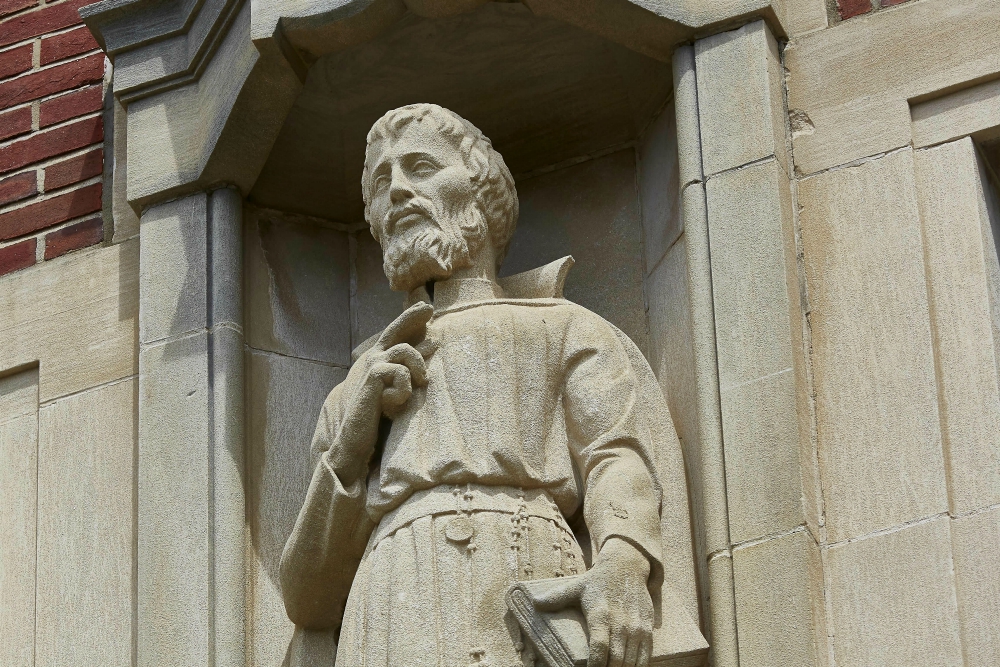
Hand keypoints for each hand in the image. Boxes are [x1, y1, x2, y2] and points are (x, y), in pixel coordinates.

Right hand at [327, 302, 433, 482]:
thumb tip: (433, 345)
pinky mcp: (373, 375)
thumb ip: (409, 369)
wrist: (355, 437)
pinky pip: (401, 372)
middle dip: (411, 316)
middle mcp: (373, 358)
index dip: (409, 320)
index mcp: (377, 360)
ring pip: (404, 350)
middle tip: (428, 306)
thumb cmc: (377, 417)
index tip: (426, 308)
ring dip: (417, 367)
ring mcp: (371, 364)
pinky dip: (404, 389)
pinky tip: (392, 402)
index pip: (395, 335)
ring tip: (419, 383)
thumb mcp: (396, 390)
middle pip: (395, 329)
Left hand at [534, 538, 652, 666]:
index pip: (599, 648)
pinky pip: (645, 656)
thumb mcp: (576, 587)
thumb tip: (534, 603)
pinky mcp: (647, 629)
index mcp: (600, 615)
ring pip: (631, 661)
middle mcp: (620, 623)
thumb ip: (556, 598)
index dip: (595, 666)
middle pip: (616, 660)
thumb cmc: (598, 580)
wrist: (627, 566)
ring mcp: (636, 627)